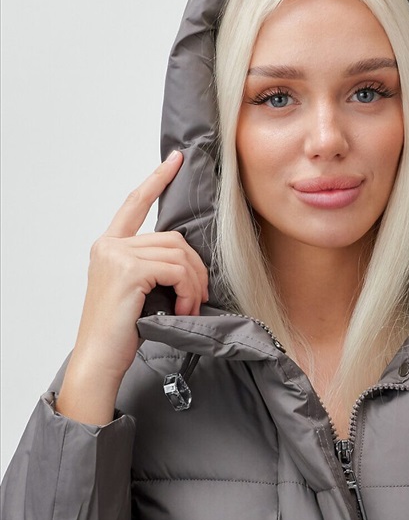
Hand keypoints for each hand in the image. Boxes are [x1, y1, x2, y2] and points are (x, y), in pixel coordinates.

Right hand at [56, 151, 208, 424]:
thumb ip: (153, 266)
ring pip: (179, 253)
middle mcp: (109, 245)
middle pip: (173, 237)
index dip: (156, 179)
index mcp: (109, 246)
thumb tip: (188, 259)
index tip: (174, 160)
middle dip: (195, 267)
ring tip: (188, 307)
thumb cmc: (120, 332)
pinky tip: (183, 309)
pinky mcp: (128, 270)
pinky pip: (177, 269)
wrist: (100, 359)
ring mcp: (117, 255)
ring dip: (194, 283)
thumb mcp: (137, 290)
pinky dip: (188, 290)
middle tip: (198, 296)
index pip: (134, 202)